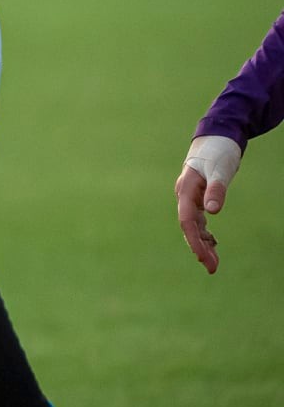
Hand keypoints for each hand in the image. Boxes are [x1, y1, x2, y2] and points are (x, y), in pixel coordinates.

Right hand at [175, 134, 241, 273]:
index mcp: (186, 189)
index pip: (187, 221)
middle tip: (213, 269)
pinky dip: (206, 233)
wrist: (217, 136)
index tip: (204, 259)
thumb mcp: (221, 170)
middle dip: (199, 248)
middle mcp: (185, 195)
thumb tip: (213, 212)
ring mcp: (190, 196)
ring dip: (203, 244)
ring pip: (194, 226)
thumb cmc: (218, 152)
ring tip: (214, 263)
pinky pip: (199, 220)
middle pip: (189, 227)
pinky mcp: (199, 196)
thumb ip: (216, 190)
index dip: (194, 241)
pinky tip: (214, 243)